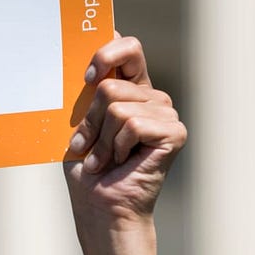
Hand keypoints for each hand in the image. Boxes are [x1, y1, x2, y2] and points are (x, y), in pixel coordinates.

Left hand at [63, 35, 186, 240]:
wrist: (100, 207)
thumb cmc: (89, 169)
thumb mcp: (80, 123)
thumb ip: (87, 91)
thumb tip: (84, 66)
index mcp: (133, 89)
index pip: (128, 48)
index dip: (106, 54)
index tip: (85, 77)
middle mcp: (152, 98)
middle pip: (110, 84)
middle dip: (90, 118)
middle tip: (88, 144)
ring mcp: (166, 114)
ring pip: (117, 107)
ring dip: (102, 139)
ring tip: (104, 159)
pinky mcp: (174, 132)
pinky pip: (133, 124)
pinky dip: (117, 146)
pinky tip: (121, 161)